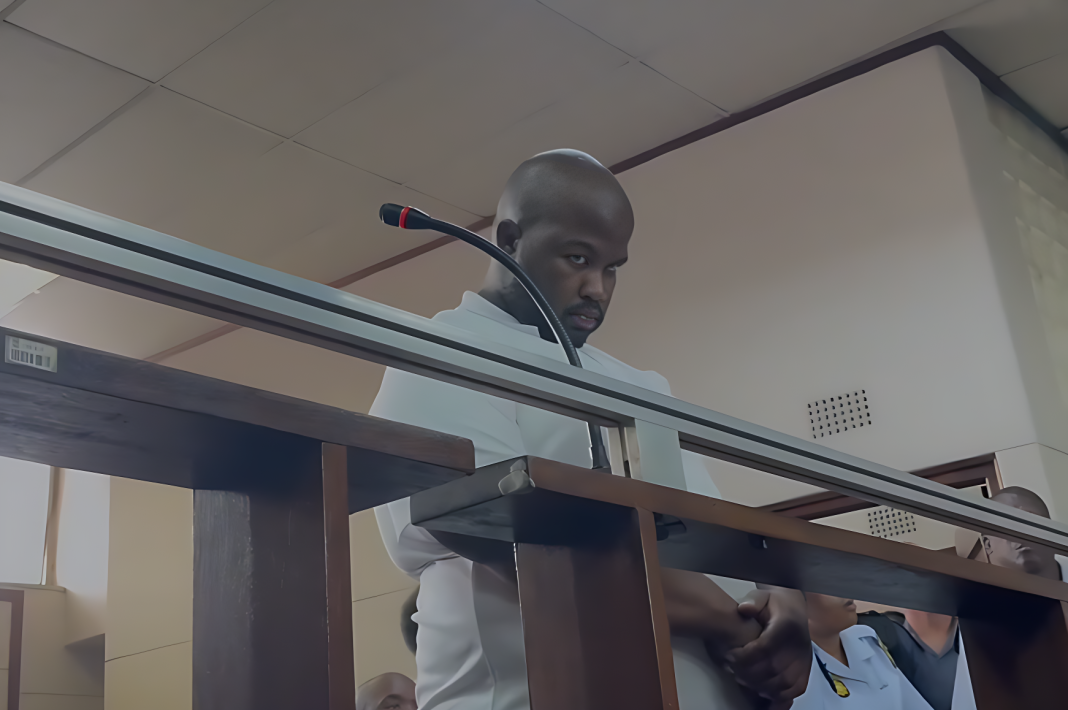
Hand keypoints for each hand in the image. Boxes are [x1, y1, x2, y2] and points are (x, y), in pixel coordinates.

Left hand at [726, 587, 810, 708]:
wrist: (794, 607)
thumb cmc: (774, 603)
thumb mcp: (762, 595)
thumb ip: (752, 600)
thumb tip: (743, 609)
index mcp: (787, 625)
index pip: (765, 648)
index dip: (745, 656)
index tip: (729, 656)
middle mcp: (799, 645)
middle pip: (773, 669)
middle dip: (749, 673)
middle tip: (733, 669)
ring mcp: (805, 659)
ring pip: (784, 683)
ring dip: (760, 686)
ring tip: (743, 679)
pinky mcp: (807, 670)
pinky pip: (795, 690)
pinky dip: (778, 695)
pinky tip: (762, 690)